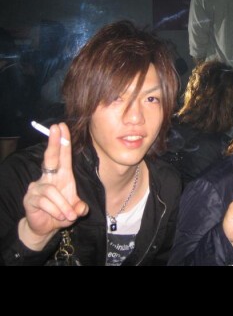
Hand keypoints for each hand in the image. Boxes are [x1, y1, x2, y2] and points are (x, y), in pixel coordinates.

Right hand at [19, 123, 87, 248]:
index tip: (62, 126)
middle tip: (55, 127)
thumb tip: (81, 209)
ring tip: (68, 216)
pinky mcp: (30, 198)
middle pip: (50, 157)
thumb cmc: (61, 212)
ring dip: (63, 205)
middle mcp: (49, 177)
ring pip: (53, 191)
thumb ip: (80, 208)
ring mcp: (38, 186)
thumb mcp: (75, 210)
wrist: (45, 227)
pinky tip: (59, 216)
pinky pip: (46, 202)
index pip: (63, 155)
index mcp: (62, 175)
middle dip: (54, 142)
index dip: (63, 142)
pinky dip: (56, 211)